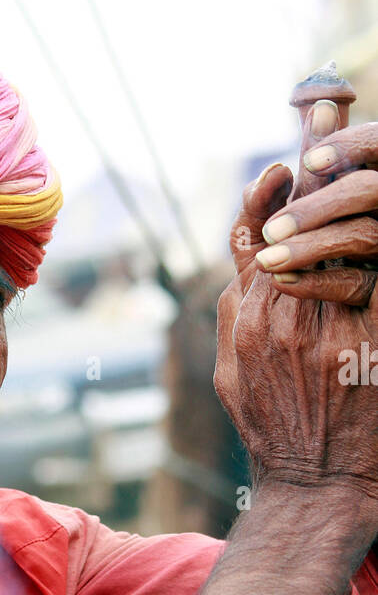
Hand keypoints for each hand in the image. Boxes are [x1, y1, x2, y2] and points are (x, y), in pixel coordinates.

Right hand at [215, 102, 377, 501]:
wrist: (313, 488)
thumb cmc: (273, 433)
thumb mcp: (231, 374)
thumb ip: (234, 318)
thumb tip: (239, 276)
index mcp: (241, 318)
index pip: (250, 233)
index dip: (266, 190)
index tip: (287, 159)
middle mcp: (276, 314)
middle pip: (295, 217)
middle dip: (315, 158)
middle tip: (330, 105)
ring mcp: (319, 327)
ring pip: (338, 239)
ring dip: (350, 191)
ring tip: (355, 142)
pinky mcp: (360, 344)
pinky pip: (370, 281)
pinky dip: (370, 246)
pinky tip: (377, 204)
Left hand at [255, 114, 377, 310]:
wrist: (286, 359)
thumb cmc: (267, 298)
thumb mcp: (256, 245)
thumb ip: (259, 204)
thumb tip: (275, 172)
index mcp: (354, 198)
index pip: (372, 149)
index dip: (352, 144)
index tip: (310, 160)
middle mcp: (373, 219)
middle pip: (370, 189)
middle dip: (322, 203)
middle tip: (273, 229)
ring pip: (365, 235)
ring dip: (313, 244)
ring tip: (267, 261)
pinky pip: (360, 284)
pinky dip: (320, 281)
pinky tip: (284, 282)